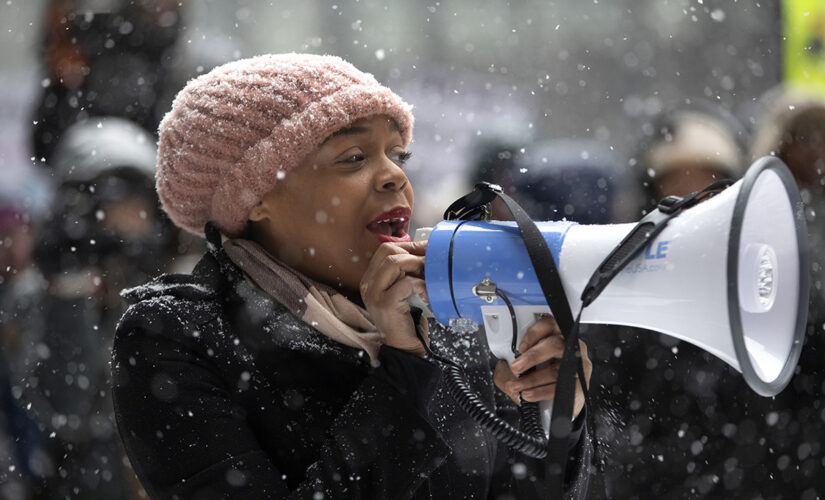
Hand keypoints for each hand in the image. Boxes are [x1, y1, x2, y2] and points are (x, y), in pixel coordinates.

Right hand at [360, 241, 428, 355]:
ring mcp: (374, 293)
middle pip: (388, 250)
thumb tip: (427, 252)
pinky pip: (406, 283)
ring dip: (418, 265)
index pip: (386, 249)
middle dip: (414, 252)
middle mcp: (368, 283)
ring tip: (430, 276)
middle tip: (431, 263)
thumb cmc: (408, 320)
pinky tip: (428, 295)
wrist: (404, 349)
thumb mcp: (405, 292)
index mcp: (372, 278)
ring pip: (394, 262)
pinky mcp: (385, 303)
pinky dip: (421, 285)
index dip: (410, 246)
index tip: (428, 251)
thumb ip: (408, 273)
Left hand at [493, 316, 591, 417]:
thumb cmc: (543, 375)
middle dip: (532, 357)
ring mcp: (578, 365)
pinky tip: (530, 394)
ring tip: (517, 387)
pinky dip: (543, 392)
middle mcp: (570, 347)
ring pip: (556, 369)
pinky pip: (562, 388)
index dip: (534, 334)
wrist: (559, 399)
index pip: (549, 325)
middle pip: (554, 345)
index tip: (520, 348)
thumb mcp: (523, 367)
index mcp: (557, 335)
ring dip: (533, 379)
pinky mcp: (581, 385)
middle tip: (516, 368)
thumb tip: (502, 370)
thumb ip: (510, 366)